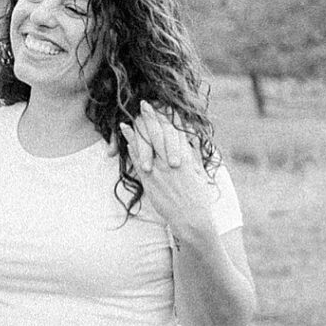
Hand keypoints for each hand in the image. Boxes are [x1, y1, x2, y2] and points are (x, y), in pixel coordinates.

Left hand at [119, 101, 217, 237]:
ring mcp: (159, 172)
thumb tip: (189, 140)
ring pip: (146, 145)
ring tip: (130, 117)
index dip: (165, 118)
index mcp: (186, 158)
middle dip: (151, 118)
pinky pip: (138, 161)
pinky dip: (131, 147)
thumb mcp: (200, 172)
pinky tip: (126, 137)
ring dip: (137, 130)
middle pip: (158, 134)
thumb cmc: (199, 199)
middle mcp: (171, 162)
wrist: (192, 220)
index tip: (160, 107)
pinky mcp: (149, 182)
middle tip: (144, 104)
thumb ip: (193, 155)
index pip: (174, 133)